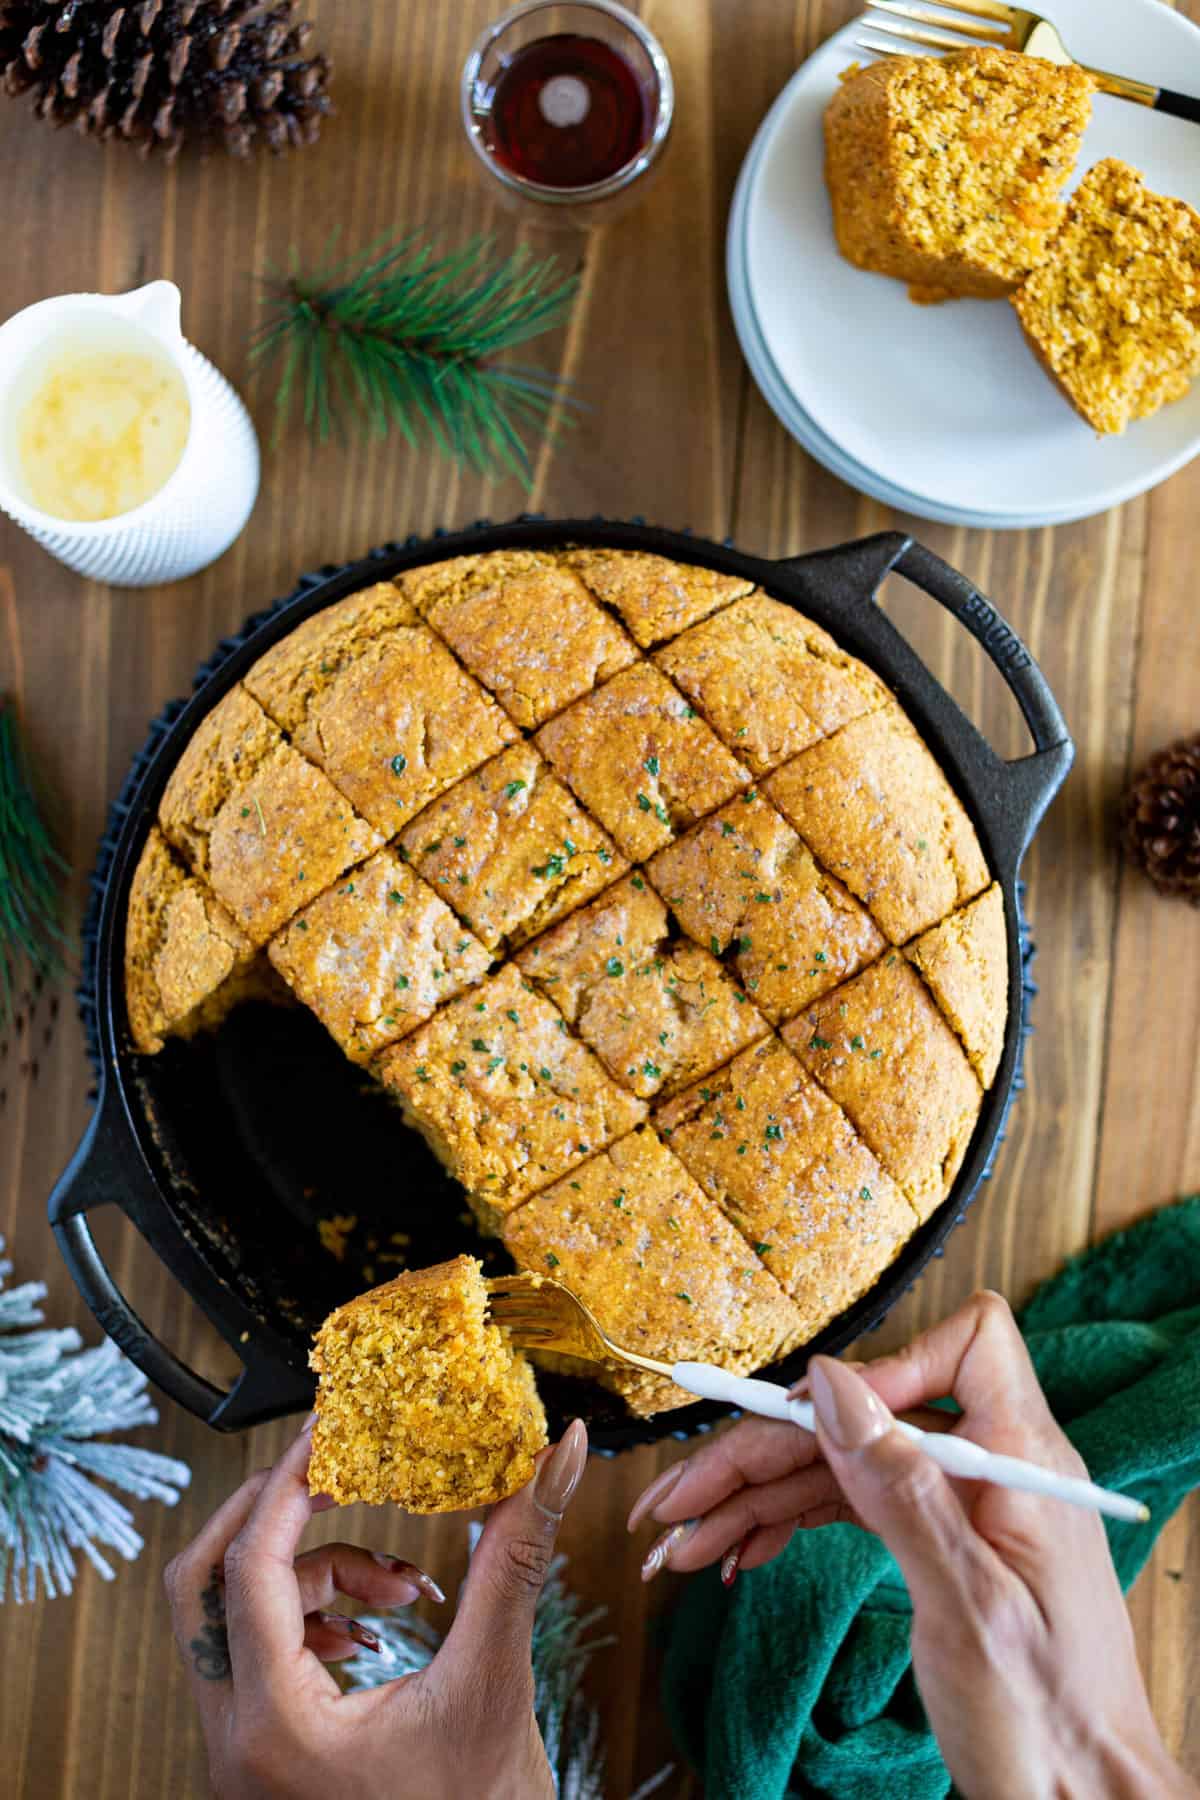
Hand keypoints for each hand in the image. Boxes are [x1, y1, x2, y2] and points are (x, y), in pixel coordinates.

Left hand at [165, 1415, 587, 1799]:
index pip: (249, 1569)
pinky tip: (375, 1624)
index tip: (329, 1435)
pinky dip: (309, 1617)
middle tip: (332, 1475)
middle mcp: (235, 1744)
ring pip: (229, 1616)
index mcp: (277, 1727)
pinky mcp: (260, 1756)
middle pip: (201, 1585)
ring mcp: (240, 1755)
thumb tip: (553, 1459)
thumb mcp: (494, 1680)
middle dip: (269, 1516)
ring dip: (309, 1572)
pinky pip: (253, 1655)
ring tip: (399, 1582)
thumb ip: (514, 1559)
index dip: (288, 1487)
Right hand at [629, 1292, 1194, 1799]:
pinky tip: (738, 1554)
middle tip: (676, 1504)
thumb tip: (831, 1383)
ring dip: (755, 1501)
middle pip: (862, 1418)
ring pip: (839, 1466)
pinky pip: (849, 1508)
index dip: (882, 1369)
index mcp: (1021, 1458)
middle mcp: (989, 1467)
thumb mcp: (967, 1605)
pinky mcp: (936, 1543)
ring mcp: (959, 1505)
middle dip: (763, 1454)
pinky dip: (788, 1525)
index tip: (806, 1422)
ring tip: (681, 1544)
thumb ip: (901, 1488)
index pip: (963, 1345)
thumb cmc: (1045, 1719)